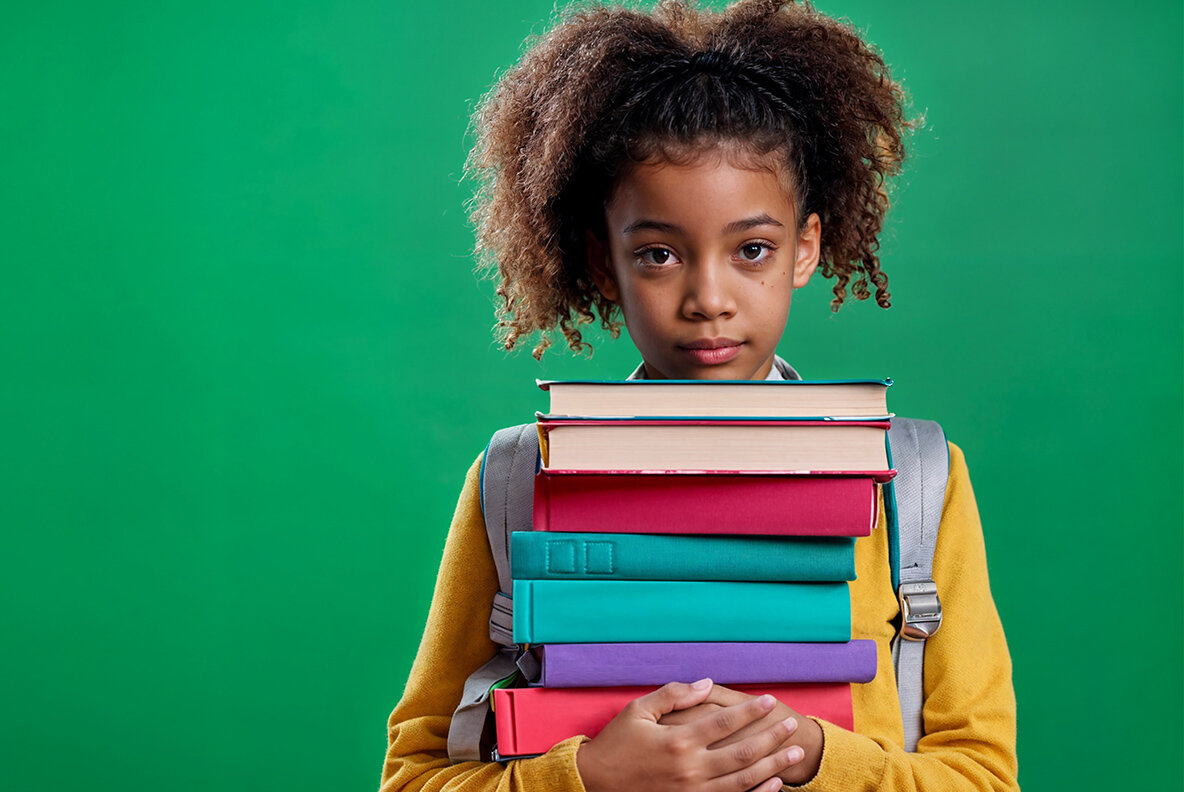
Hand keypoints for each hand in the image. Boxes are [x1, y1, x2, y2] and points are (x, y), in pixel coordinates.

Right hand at [575, 679, 805, 791]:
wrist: (596, 783)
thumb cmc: (616, 743)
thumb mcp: (639, 710)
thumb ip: (674, 695)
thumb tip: (706, 683)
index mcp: (677, 740)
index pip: (725, 721)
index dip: (751, 710)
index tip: (770, 700)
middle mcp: (690, 768)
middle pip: (743, 752)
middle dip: (772, 737)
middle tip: (792, 724)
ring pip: (743, 779)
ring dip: (773, 765)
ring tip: (794, 753)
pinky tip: (774, 784)